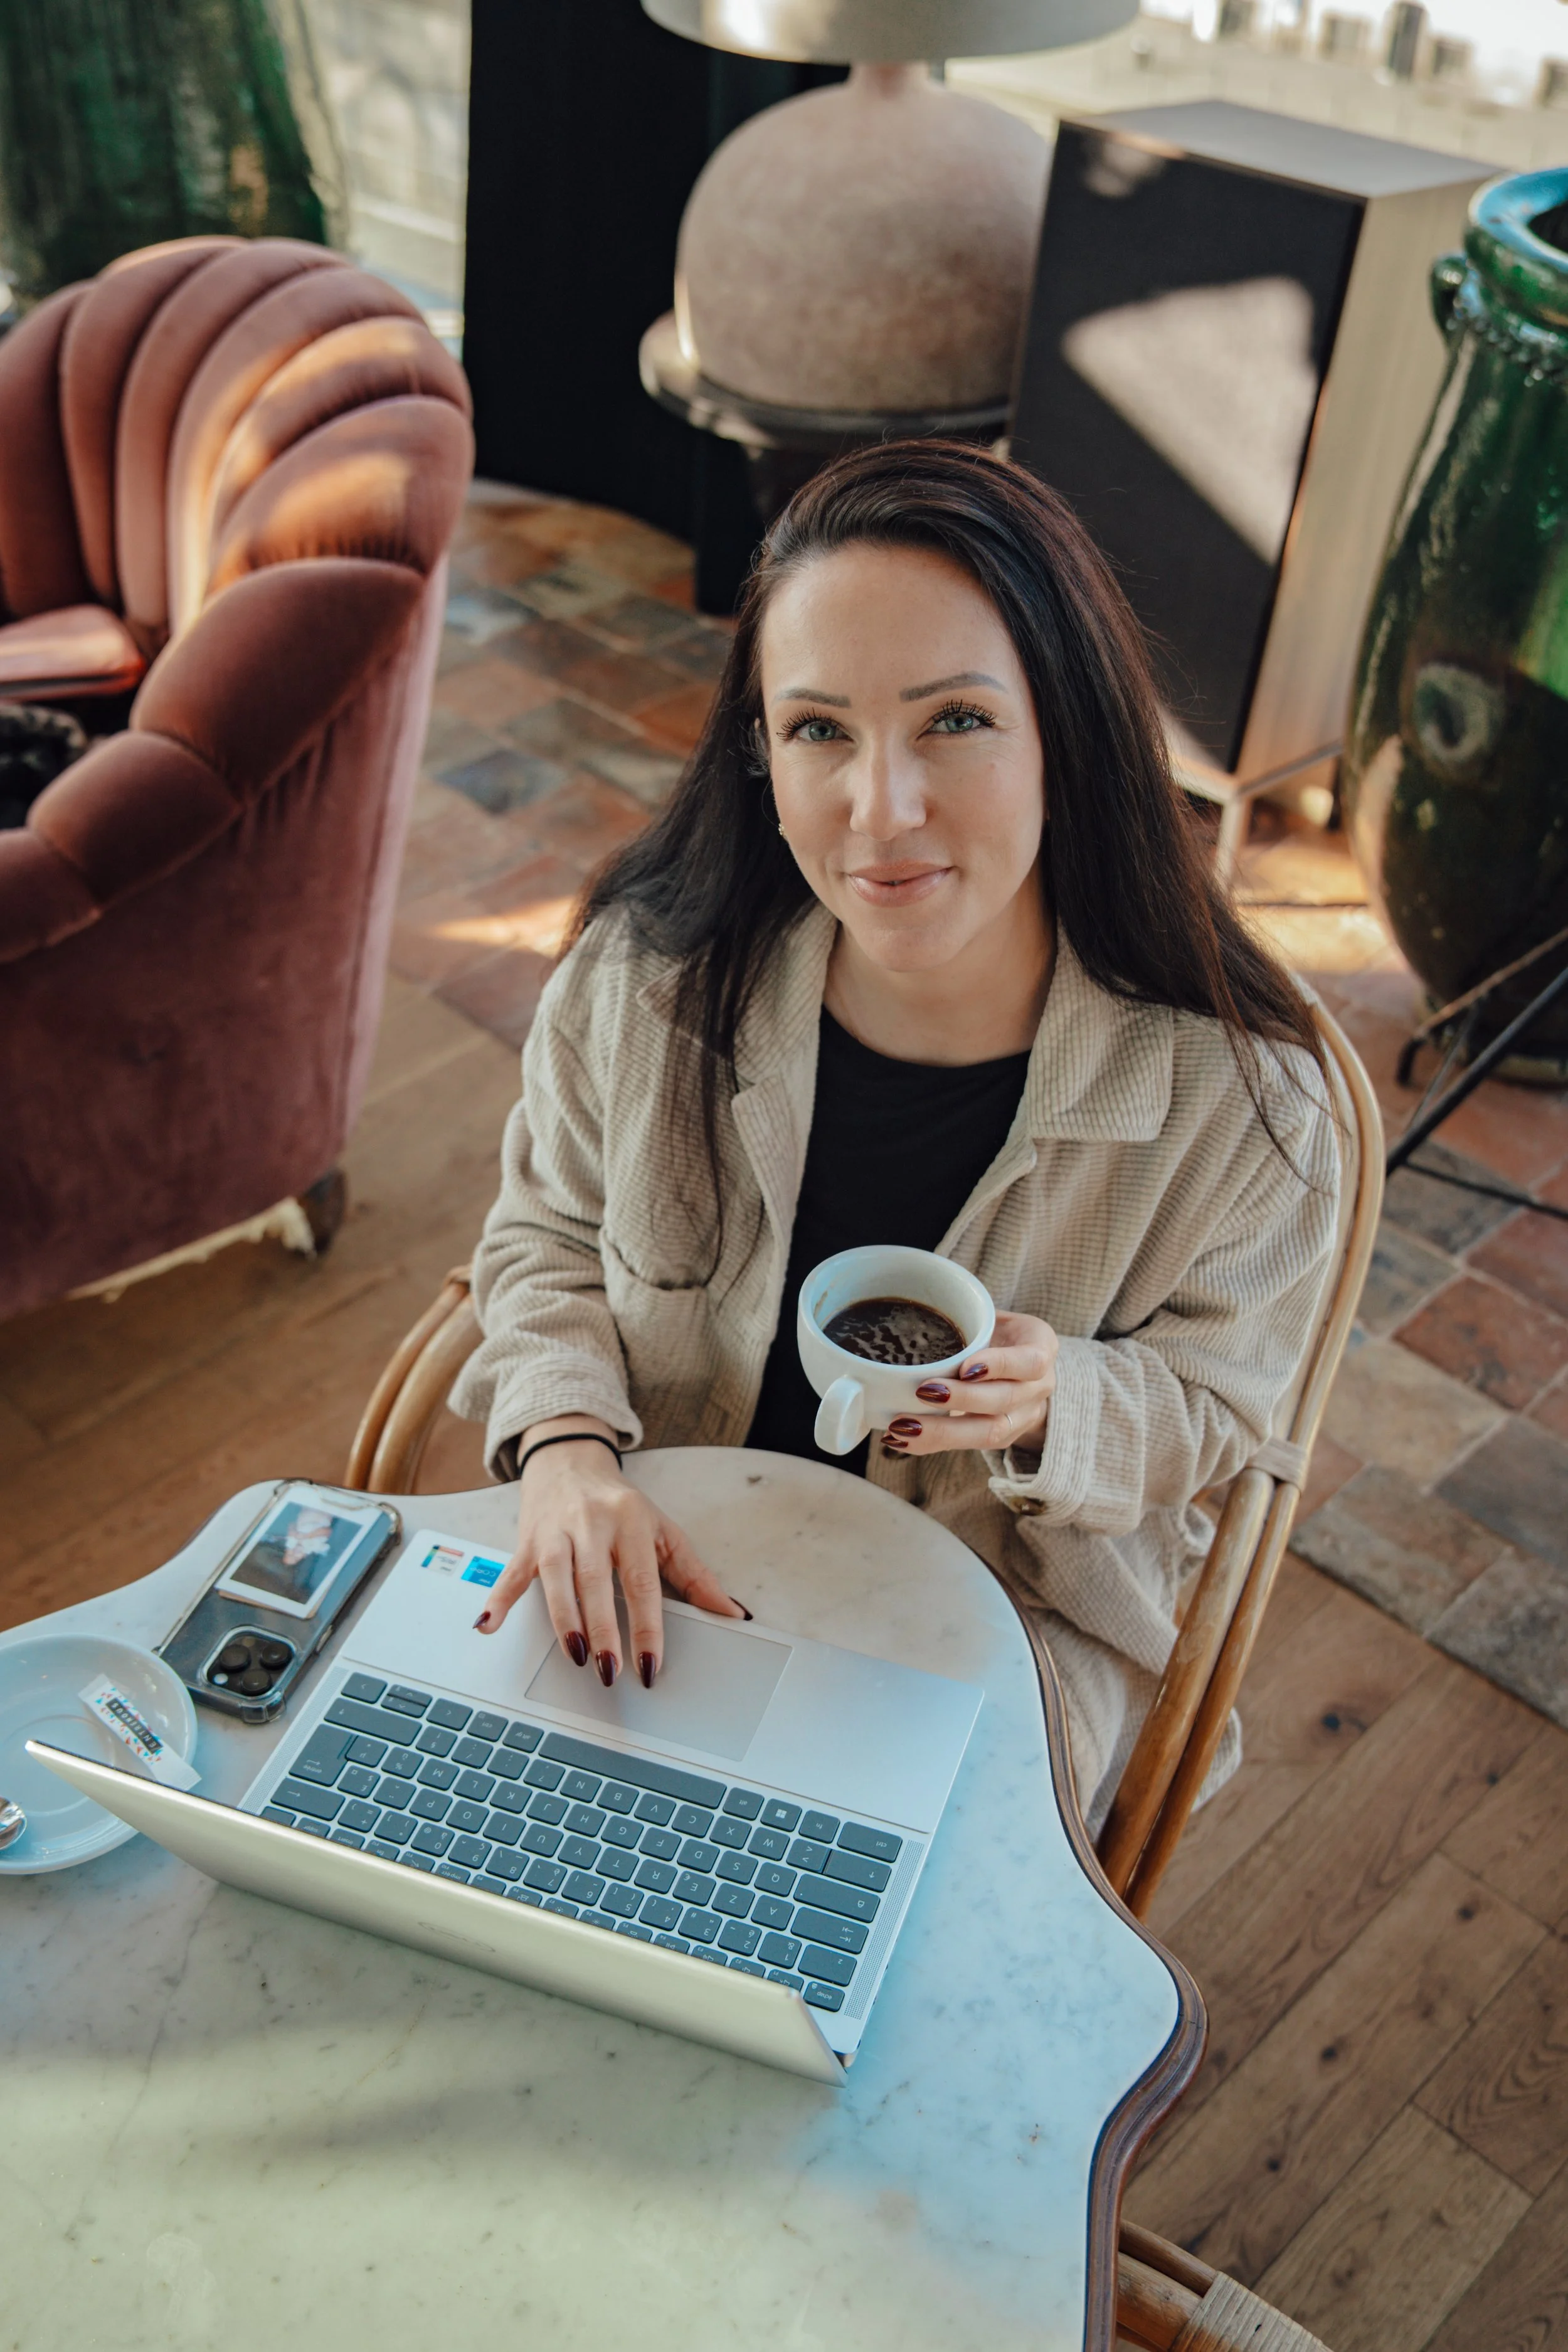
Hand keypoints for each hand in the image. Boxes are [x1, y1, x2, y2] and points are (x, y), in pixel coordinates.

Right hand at [475, 1420, 745, 1686]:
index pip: (642, 1581)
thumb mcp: (663, 1531)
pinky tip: (488, 1626)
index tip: (651, 1665)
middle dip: (603, 1628)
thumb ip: (695, 1575)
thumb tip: (733, 1614)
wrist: (569, 1460)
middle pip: (596, 1581)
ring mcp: (556, 1531)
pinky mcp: (526, 1539)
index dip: (648, 1626)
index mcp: (632, 1522)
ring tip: (574, 1655)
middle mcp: (592, 1523)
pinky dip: (498, 1599)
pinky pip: (510, 1572)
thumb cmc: (621, 1505)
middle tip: (609, 1669)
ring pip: (555, 1576)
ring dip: (564, 1618)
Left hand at [879, 1312, 1058, 1461]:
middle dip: (963, 1399)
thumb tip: (912, 1308)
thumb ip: (967, 1315)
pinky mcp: (1003, 1438)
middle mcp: (1039, 1387)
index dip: (999, 1365)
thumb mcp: (993, 1316)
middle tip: (923, 1392)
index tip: (965, 1366)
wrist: (1020, 1365)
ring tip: (903, 1426)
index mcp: (1040, 1347)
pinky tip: (900, 1439)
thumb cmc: (997, 1334)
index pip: (1030, 1361)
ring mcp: (1024, 1417)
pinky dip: (931, 1444)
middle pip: (1005, 1400)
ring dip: (942, 1431)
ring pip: (989, 1432)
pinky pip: (970, 1446)